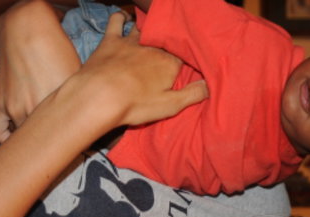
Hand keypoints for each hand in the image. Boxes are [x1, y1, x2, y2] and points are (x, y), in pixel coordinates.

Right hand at [0, 0, 80, 142]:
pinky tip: (17, 140)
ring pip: (24, 140)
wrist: (28, 32)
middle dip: (57, 150)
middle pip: (46, 144)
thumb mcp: (78, 81)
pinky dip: (7, 139)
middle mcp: (36, 114)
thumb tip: (95, 122)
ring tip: (42, 147)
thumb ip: (83, 104)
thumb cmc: (58, 53)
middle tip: (65, 152)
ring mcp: (15, 111)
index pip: (68, 142)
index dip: (79, 151)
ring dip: (33, 145)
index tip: (84, 154)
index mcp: (59, 111)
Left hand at [73, 12, 207, 127]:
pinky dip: (122, 17)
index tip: (189, 63)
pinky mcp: (111, 40)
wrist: (99, 97)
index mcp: (170, 63)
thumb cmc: (136, 104)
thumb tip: (211, 84)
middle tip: (171, 49)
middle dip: (170, 44)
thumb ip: (194, 94)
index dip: (187, 58)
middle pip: (166, 41)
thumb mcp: (171, 105)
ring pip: (145, 28)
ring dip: (150, 30)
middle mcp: (153, 47)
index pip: (184, 55)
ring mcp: (131, 41)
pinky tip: (125, 18)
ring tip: (153, 34)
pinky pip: (117, 22)